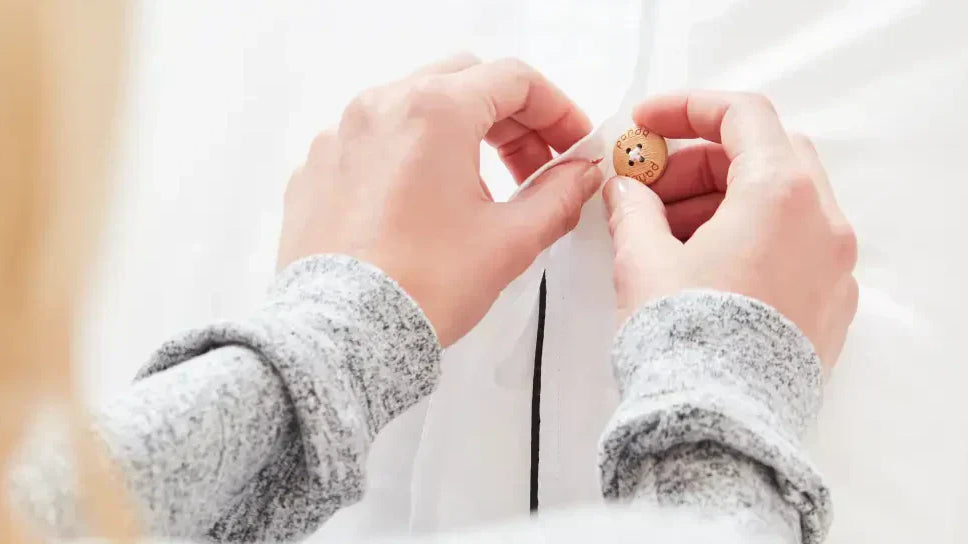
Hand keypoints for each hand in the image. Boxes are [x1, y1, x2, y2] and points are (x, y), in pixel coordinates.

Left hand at [278, 55, 601, 345]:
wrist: (343, 334)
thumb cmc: (422, 285)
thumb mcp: (510, 240)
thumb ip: (558, 196)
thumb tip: (581, 175)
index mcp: (434, 110)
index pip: (515, 80)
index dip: (557, 111)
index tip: (572, 147)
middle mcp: (381, 106)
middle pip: (465, 81)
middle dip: (511, 119)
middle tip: (536, 168)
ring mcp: (342, 135)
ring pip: (417, 106)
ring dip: (462, 133)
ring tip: (481, 192)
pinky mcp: (317, 168)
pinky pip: (376, 141)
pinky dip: (411, 155)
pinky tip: (425, 204)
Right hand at [603, 91, 857, 369]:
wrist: (720, 428)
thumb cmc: (685, 342)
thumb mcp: (641, 261)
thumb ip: (631, 207)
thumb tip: (625, 189)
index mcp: (780, 195)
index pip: (742, 115)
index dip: (686, 109)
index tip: (646, 124)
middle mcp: (822, 223)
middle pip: (764, 155)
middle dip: (700, 162)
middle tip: (648, 186)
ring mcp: (834, 265)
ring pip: (781, 200)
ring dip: (723, 200)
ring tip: (665, 233)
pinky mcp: (831, 304)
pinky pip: (794, 244)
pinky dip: (751, 235)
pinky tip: (703, 265)